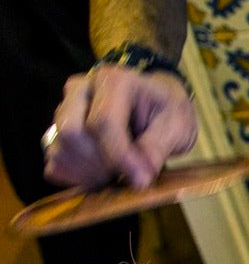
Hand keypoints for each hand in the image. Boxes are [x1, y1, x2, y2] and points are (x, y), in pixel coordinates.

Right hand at [43, 64, 197, 189]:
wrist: (157, 106)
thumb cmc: (167, 113)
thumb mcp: (177, 127)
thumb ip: (157, 148)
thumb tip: (140, 176)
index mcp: (113, 81)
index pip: (103, 121)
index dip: (120, 158)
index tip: (140, 181)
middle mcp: (81, 90)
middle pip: (71, 132)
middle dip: (100, 165)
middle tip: (129, 176)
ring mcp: (65, 109)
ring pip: (61, 149)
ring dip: (89, 174)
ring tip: (119, 175)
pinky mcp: (59, 131)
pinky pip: (56, 162)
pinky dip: (77, 178)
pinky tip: (102, 177)